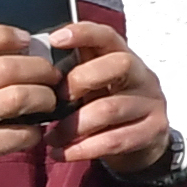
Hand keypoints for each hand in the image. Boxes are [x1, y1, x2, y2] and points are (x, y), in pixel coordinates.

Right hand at [0, 24, 63, 171]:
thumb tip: (22, 51)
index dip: (2, 35)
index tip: (26, 39)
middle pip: (4, 67)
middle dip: (39, 68)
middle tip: (52, 75)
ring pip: (18, 96)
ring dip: (43, 97)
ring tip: (48, 101)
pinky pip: (20, 132)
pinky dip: (34, 131)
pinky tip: (31, 132)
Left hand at [44, 26, 185, 180]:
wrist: (141, 144)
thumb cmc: (107, 106)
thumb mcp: (93, 85)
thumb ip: (73, 73)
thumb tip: (32, 71)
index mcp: (124, 56)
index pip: (107, 36)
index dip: (84, 33)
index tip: (55, 39)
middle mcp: (143, 75)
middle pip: (119, 64)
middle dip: (81, 80)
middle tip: (55, 101)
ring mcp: (152, 103)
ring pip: (110, 108)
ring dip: (73, 125)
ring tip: (51, 137)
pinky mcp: (153, 131)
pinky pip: (114, 140)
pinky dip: (82, 148)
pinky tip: (62, 153)